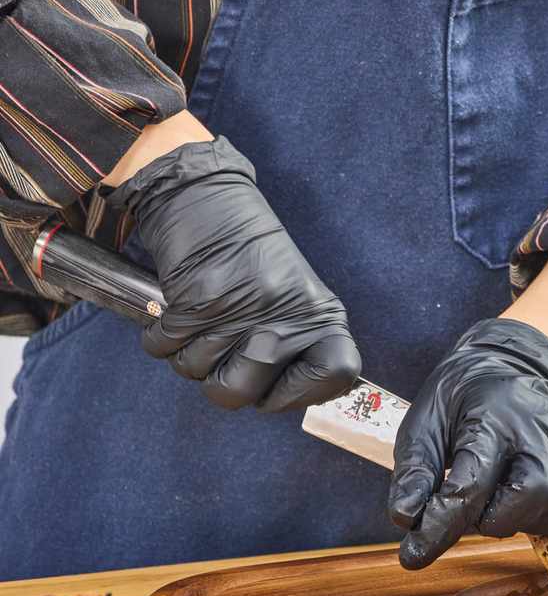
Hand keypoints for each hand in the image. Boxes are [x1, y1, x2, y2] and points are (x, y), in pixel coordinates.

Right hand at [107, 136, 360, 410]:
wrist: (204, 197)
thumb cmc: (250, 256)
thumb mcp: (295, 297)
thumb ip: (296, 346)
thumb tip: (280, 398)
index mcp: (321, 317)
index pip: (338, 376)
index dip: (302, 393)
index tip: (278, 384)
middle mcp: (284, 316)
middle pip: (242, 393)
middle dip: (222, 381)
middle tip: (225, 352)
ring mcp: (239, 311)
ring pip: (195, 372)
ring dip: (189, 354)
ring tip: (203, 321)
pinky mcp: (196, 301)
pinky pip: (164, 349)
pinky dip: (162, 338)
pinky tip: (178, 312)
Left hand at [387, 318, 547, 570]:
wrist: (519, 360)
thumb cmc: (466, 397)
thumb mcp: (425, 421)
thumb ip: (415, 471)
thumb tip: (406, 519)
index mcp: (491, 419)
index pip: (471, 485)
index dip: (441, 526)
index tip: (415, 553)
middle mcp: (541, 428)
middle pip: (534, 495)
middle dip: (498, 520)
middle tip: (478, 510)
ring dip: (537, 521)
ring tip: (510, 508)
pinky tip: (547, 510)